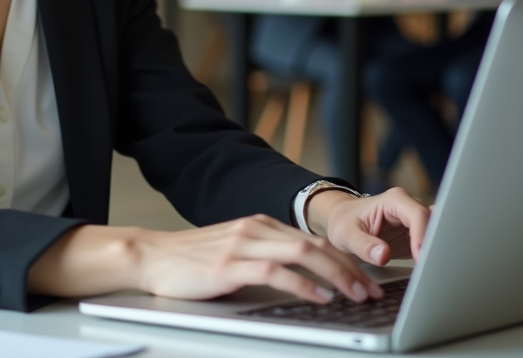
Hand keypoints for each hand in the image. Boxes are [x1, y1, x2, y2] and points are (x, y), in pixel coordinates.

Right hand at [135, 215, 383, 303]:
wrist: (150, 256)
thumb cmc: (190, 262)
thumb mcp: (235, 254)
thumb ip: (264, 259)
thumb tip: (303, 281)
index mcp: (260, 226)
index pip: (313, 240)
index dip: (344, 260)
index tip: (366, 279)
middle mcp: (255, 229)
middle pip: (315, 245)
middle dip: (350, 268)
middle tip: (372, 290)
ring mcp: (242, 244)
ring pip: (302, 254)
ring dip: (336, 276)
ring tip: (356, 295)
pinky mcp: (228, 264)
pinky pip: (275, 271)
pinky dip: (303, 285)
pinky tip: (319, 297)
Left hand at [306, 187, 430, 264]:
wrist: (343, 220)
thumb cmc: (344, 222)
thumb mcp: (346, 234)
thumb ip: (364, 245)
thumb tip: (383, 256)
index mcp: (394, 201)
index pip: (417, 215)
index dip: (422, 236)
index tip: (421, 257)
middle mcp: (409, 207)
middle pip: (434, 223)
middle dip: (435, 244)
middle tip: (433, 267)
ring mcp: (415, 221)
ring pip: (438, 232)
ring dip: (438, 249)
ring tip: (435, 270)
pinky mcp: (417, 235)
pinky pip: (433, 243)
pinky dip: (434, 255)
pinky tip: (431, 270)